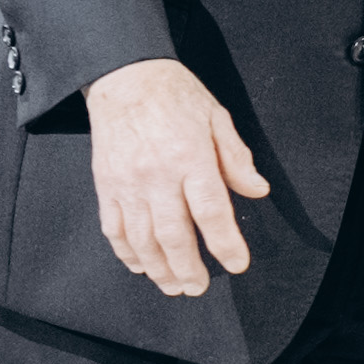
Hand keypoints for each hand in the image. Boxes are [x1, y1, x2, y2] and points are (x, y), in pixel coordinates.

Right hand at [84, 57, 267, 296]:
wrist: (124, 75)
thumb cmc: (173, 94)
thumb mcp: (216, 117)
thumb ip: (236, 157)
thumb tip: (257, 190)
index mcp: (190, 156)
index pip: (211, 211)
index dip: (226, 243)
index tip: (237, 263)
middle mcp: (157, 174)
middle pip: (174, 235)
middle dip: (189, 269)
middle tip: (199, 287)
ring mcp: (128, 182)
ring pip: (142, 240)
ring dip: (158, 269)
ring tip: (172, 285)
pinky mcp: (106, 185)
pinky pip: (114, 229)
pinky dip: (126, 253)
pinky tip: (140, 265)